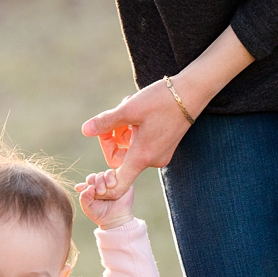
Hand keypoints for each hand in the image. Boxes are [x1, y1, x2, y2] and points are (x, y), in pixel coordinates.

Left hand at [77, 172, 134, 229]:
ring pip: (107, 173)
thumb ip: (84, 197)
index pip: (90, 179)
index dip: (89, 182)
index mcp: (94, 188)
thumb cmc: (101, 215)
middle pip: (98, 175)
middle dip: (97, 182)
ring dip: (105, 179)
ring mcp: (114, 182)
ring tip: (108, 188)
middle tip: (100, 193)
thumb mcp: (88, 208)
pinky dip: (113, 177)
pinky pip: (117, 173)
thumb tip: (89, 187)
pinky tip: (112, 185)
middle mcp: (103, 183)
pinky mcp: (123, 181)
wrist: (116, 220)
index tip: (90, 190)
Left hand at [79, 26, 254, 200]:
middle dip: (112, 137)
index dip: (104, 184)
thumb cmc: (161, 100)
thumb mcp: (129, 109)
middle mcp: (152, 161)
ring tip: (127, 104)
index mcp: (142, 157)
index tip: (96, 173)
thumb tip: (85, 130)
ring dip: (123, 128)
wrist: (192, 92)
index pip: (118, 184)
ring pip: (130, 147)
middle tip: (114, 115)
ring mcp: (159, 154)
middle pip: (120, 159)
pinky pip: (141, 143)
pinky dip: (134, 129)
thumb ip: (105, 122)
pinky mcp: (164, 146)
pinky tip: (136, 110)